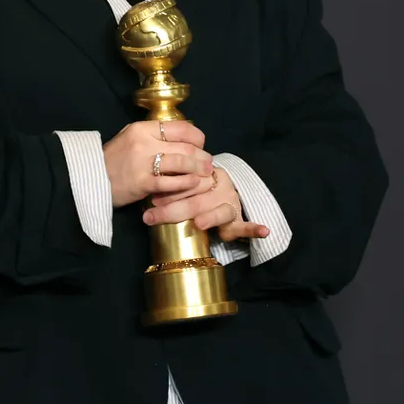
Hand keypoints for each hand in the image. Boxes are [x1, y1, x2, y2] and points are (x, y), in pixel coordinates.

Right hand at [102, 120, 213, 208]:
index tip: (201, 145)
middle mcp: (144, 141)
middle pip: (185, 146)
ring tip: (206, 174)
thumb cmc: (113, 160)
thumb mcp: (130, 138)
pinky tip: (192, 185)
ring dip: (198, 169)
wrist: (90, 178)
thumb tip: (181, 140)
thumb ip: (153, 136)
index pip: (180, 127)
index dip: (197, 137)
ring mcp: (143, 162)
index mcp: (142, 128)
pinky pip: (173, 182)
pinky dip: (187, 184)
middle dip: (202, 156)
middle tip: (208, 163)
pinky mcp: (143, 182)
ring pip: (182, 163)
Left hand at [144, 166, 270, 242]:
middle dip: (175, 208)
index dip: (170, 189)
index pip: (188, 179)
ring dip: (209, 218)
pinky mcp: (237, 219)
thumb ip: (167, 182)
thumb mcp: (178, 182)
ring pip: (219, 210)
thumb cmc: (190, 190)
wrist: (217, 192)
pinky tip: (262, 231)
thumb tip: (140, 189)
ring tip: (198, 223)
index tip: (151, 198)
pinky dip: (254, 228)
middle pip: (198, 197)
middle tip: (153, 216)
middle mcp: (219, 185)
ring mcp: (230, 202)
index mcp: (204, 172)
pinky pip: (246, 225)